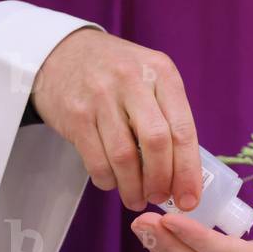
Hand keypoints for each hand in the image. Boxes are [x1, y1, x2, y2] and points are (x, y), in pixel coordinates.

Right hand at [32, 28, 200, 211]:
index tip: (189, 199)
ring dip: (133, 187)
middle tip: (159, 198)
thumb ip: (168, 115)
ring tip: (136, 199)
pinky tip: (112, 183)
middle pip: (156, 143)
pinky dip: (107, 180)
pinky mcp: (75, 113)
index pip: (183, 129)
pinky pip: (95, 159)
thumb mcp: (150, 78)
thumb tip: (184, 173)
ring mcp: (101, 96)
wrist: (63, 53)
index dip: (188, 170)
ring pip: (124, 156)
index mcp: (161, 72)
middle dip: (161, 180)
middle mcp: (133, 80)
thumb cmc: (116, 73)